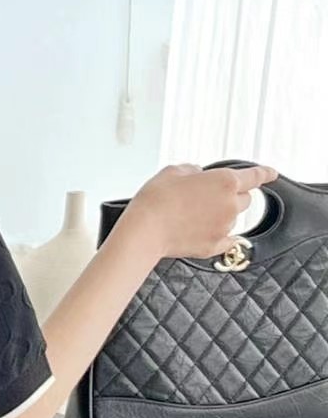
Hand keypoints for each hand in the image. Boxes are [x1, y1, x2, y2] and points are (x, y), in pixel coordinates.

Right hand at [121, 162, 279, 262]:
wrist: (145, 231)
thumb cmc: (156, 200)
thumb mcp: (174, 171)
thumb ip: (195, 171)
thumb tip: (198, 177)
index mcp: (225, 181)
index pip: (255, 176)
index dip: (265, 173)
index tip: (272, 174)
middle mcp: (230, 205)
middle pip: (244, 200)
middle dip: (232, 197)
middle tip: (207, 200)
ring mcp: (224, 228)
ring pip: (232, 220)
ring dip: (220, 217)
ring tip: (193, 218)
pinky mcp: (214, 246)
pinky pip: (226, 240)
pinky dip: (218, 236)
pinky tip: (201, 233)